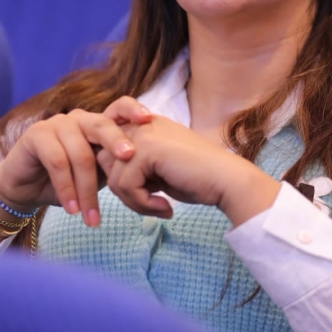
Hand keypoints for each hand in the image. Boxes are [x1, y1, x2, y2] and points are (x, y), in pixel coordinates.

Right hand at [0, 97, 152, 226]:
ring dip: (87, 190)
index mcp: (95, 123)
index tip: (150, 118)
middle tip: (130, 157)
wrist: (24, 189)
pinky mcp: (36, 136)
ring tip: (92, 217)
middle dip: (116, 142)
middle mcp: (77, 118)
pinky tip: (72, 209)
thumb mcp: (97, 175)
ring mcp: (56, 124)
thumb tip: (154, 184)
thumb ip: (117, 170)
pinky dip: (67, 188)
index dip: (133, 110)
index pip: (117, 107)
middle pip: (101, 125)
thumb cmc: (65, 182)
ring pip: (80, 153)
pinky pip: (57, 162)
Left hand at [95, 116, 280, 225]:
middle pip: (104, 162)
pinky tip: (166, 207)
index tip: (139, 195)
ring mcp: (142, 134)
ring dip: (134, 202)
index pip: (107, 146)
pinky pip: (124, 186)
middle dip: (123, 190)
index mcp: (144, 124)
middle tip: (150, 205)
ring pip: (112, 178)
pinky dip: (142, 204)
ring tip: (160, 208)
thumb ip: (133, 166)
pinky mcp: (145, 149)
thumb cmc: (197, 179)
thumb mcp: (157, 169)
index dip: (114, 173)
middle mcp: (141, 123)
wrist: (226, 180)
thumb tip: (106, 177)